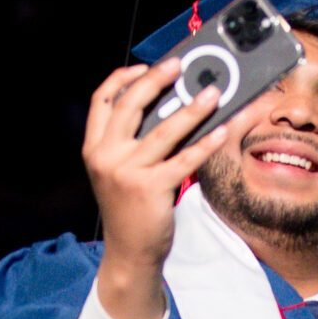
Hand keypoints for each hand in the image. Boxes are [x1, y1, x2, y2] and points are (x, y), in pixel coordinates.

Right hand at [82, 59, 242, 318]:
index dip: (123, 78)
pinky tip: (223, 130)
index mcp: (94, 147)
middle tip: (180, 65)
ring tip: (213, 93)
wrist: (129, 252)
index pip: (102, 101)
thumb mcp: (118, 171)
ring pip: (163, 130)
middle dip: (157, 80)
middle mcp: (105, 156)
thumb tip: (171, 107)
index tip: (145, 66)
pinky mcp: (151, 188)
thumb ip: (132, 142)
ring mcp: (126, 171)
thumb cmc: (130, 208)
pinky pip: (184, 159)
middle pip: (131, 106)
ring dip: (191, 108)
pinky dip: (206, 143)